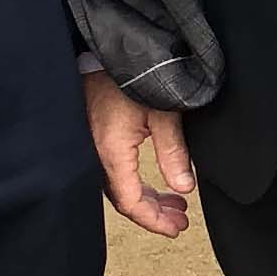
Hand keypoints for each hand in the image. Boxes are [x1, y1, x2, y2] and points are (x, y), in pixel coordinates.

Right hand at [84, 69, 195, 237]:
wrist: (110, 47)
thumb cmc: (133, 75)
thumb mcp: (163, 113)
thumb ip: (174, 153)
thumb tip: (184, 188)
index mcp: (111, 152)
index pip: (130, 202)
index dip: (153, 220)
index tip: (176, 228)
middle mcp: (96, 155)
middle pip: (123, 199)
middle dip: (153, 212)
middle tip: (180, 220)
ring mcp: (92, 146)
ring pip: (118, 186)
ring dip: (146, 197)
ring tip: (174, 202)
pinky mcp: (93, 135)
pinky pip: (113, 171)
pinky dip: (134, 181)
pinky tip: (152, 181)